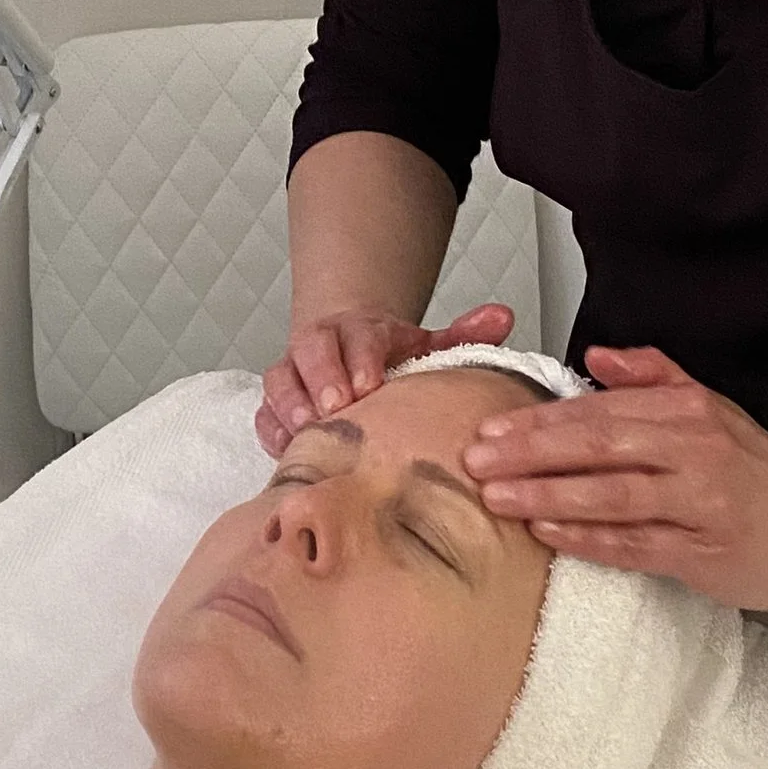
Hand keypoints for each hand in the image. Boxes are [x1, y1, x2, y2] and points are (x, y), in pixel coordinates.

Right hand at [258, 300, 515, 456]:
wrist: (349, 355)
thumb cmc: (390, 359)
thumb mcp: (428, 344)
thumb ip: (465, 335)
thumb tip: (503, 317)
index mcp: (360, 330)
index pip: (356, 335)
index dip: (359, 357)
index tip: (371, 383)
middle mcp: (321, 346)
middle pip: (309, 352)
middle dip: (321, 378)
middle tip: (337, 408)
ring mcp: (294, 375)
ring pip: (281, 381)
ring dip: (291, 405)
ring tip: (307, 431)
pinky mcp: (276, 406)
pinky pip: (264, 415)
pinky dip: (273, 430)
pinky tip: (287, 451)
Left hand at [460, 345, 767, 607]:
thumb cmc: (766, 473)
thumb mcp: (713, 408)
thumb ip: (653, 379)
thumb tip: (596, 357)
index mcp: (689, 411)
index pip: (600, 410)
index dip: (539, 420)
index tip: (488, 428)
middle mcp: (695, 450)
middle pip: (598, 444)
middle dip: (530, 452)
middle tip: (475, 460)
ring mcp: (701, 503)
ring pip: (611, 494)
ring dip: (548, 496)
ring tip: (497, 498)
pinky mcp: (707, 553)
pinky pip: (636, 544)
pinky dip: (589, 539)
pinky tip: (548, 536)